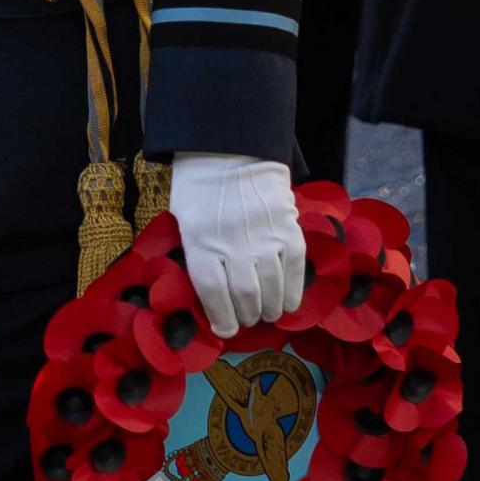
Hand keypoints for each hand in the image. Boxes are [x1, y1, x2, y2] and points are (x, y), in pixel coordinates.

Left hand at [169, 153, 305, 332]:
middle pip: (244, 295)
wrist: (231, 150)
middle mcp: (232, 243)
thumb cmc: (200, 188)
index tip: (225, 330)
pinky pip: (295, 268)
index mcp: (199, 242)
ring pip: (270, 287)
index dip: (220, 319)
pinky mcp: (288, 228)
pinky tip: (288, 303)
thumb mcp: (184, 220)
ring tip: (267, 314)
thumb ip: (197, 254)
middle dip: (246, 316)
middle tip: (248, 320)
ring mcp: (263, 236)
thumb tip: (213, 294)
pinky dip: (293, 291)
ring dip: (270, 309)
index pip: (211, 293)